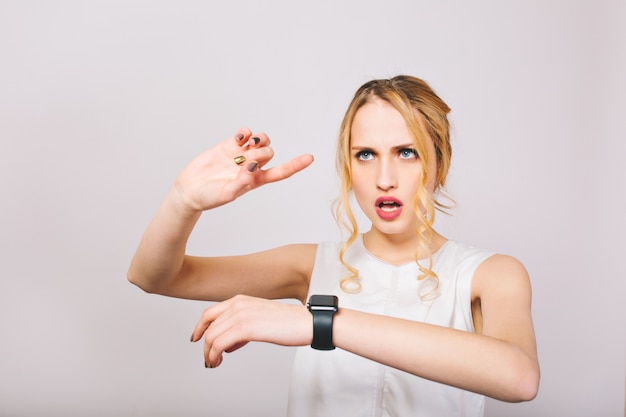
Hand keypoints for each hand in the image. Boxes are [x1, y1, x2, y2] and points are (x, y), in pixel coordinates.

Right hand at [173, 128, 313, 212]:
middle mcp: (252, 166)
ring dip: (258, 139)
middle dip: (260, 153)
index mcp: (256, 181)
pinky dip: (245, 132)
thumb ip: (242, 182)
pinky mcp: (229, 145)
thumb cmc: (209, 197)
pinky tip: (239, 138)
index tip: (310, 157)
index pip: (281, 172)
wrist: (190, 189)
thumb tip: (253, 167)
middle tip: (244, 160)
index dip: (296, 165)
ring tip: (246, 144)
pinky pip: (245, 133)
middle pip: (269, 152)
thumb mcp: (228, 194)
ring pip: (262, 140)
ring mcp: (241, 154)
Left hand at [190, 295, 311, 367]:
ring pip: (211, 336)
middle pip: (208, 326)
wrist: (307, 323)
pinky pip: (219, 343)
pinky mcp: (246, 327)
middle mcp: (238, 304)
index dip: (199, 327)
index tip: (195, 339)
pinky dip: (214, 355)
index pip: (210, 312)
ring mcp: (241, 314)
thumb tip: (229, 343)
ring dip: (209, 353)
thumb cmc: (289, 324)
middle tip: (208, 359)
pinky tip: (219, 361)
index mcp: (241, 300)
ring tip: (214, 363)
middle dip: (204, 345)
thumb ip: (243, 327)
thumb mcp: (260, 320)